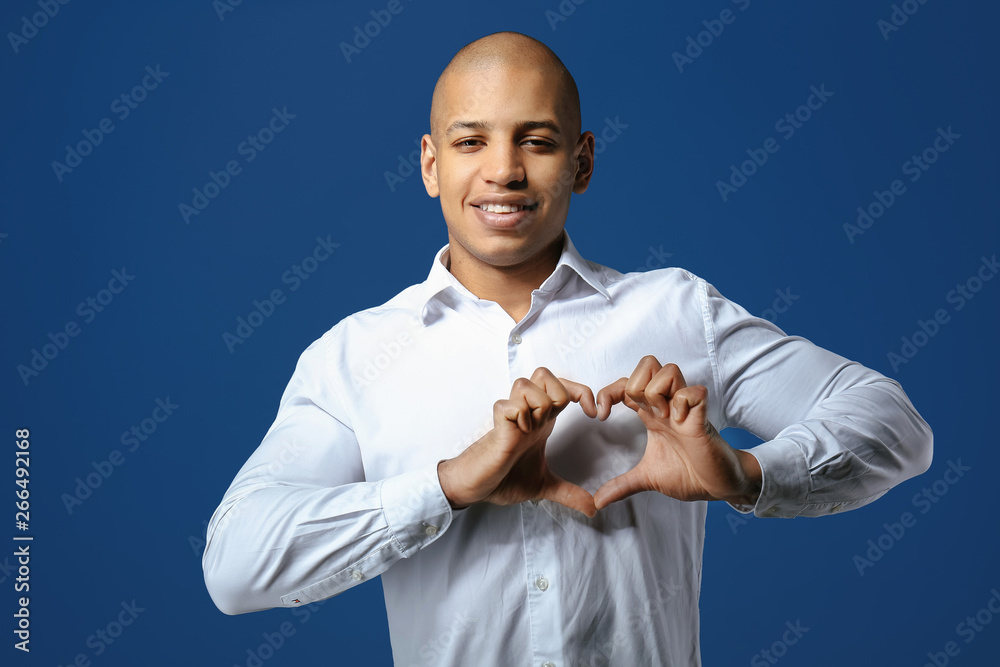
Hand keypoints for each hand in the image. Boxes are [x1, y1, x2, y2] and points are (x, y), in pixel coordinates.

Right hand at [437, 367, 598, 516]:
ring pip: (526, 384)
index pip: (564, 387)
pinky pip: (508, 406)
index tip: (594, 415)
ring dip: (537, 405)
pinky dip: (518, 417)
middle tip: (557, 420)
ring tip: (533, 429)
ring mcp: (512, 417)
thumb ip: (568, 493)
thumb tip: (593, 508)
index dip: (582, 392)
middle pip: (544, 374)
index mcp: (542, 421)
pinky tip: (518, 435)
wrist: (475, 487)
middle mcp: (528, 413)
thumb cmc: (504, 478)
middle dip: (558, 392)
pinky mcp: (497, 426)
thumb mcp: (543, 486)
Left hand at [593, 356, 760, 509]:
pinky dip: (683, 402)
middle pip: (647, 364)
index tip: (601, 415)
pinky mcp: (702, 418)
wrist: (718, 486)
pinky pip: (693, 392)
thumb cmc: (688, 474)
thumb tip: (598, 502)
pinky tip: (681, 422)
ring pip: (668, 370)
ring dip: (658, 391)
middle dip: (635, 383)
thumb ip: (622, 486)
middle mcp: (667, 405)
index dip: (608, 392)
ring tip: (662, 416)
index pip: (625, 384)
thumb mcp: (647, 478)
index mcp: (651, 414)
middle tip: (639, 412)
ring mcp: (685, 409)